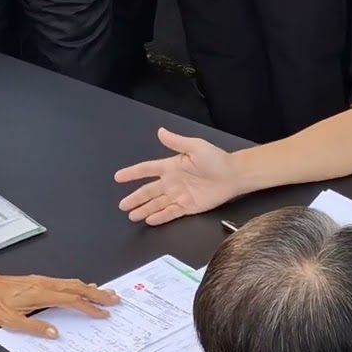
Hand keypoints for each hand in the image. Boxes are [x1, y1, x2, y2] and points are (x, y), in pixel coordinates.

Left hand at [0, 267, 119, 336]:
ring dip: (91, 289)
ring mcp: (44, 281)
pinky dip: (80, 285)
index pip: (72, 301)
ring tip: (106, 293)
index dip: (90, 308)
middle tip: (115, 300)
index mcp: (42, 295)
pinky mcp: (41, 280)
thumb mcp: (12, 321)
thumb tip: (55, 333)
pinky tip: (84, 287)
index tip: (103, 314)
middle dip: (98, 295)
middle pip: (78, 288)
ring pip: (73, 283)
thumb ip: (35, 327)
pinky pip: (66, 282)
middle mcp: (46, 285)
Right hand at [114, 127, 240, 225]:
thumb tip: (160, 131)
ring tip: (132, 216)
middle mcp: (172, 182)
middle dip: (135, 198)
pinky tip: (150, 220)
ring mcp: (179, 195)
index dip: (132, 173)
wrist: (233, 175)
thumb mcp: (195, 147)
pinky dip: (160, 217)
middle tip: (122, 205)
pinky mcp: (188, 206)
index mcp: (171, 166)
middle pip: (149, 191)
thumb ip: (176, 142)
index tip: (118, 177)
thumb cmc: (215, 159)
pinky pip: (171, 212)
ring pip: (157, 204)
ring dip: (144, 209)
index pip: (147, 170)